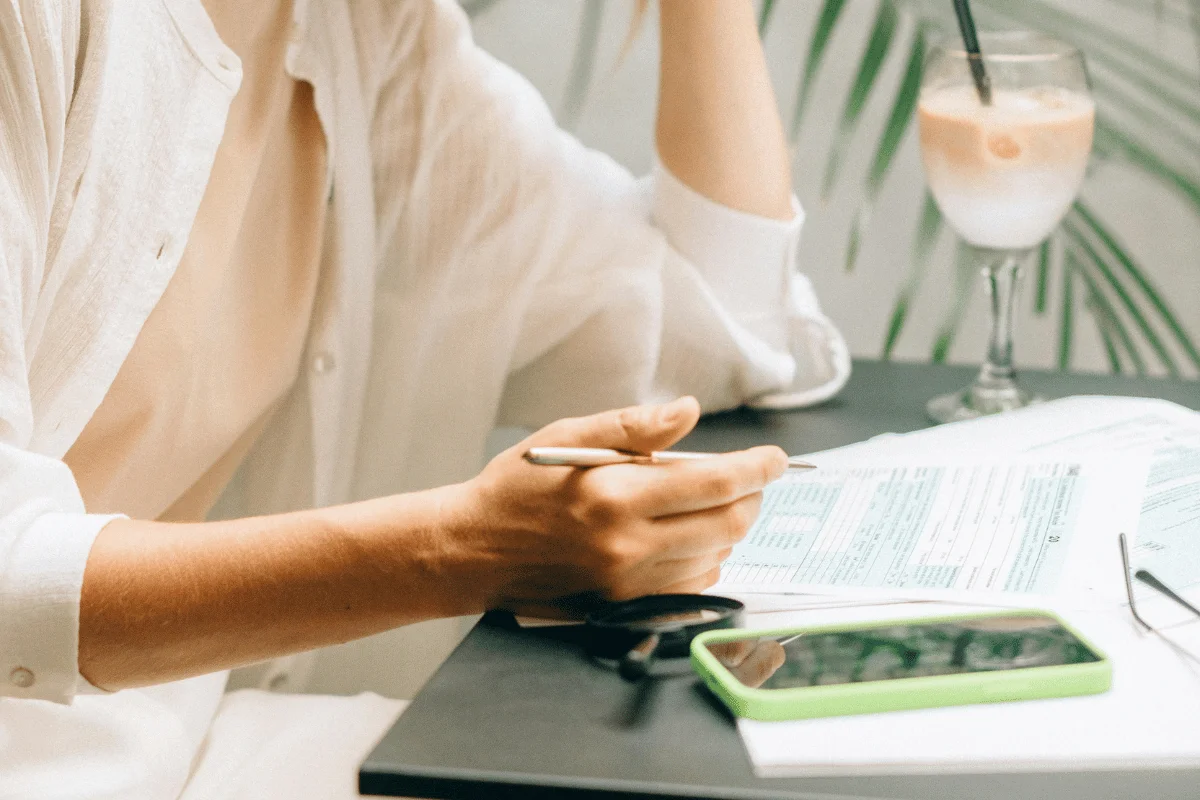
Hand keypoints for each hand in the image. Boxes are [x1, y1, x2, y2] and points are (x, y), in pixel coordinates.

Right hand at [446, 397, 787, 616]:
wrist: (474, 550)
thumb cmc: (517, 487)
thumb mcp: (567, 437)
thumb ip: (632, 426)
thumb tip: (688, 412)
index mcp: (616, 496)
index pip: (716, 485)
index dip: (758, 469)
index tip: (775, 458)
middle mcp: (627, 546)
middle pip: (728, 525)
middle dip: (752, 498)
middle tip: (749, 478)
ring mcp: (628, 583)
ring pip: (715, 556)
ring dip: (727, 526)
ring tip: (707, 502)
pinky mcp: (625, 604)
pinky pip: (691, 584)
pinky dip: (704, 556)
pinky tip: (683, 536)